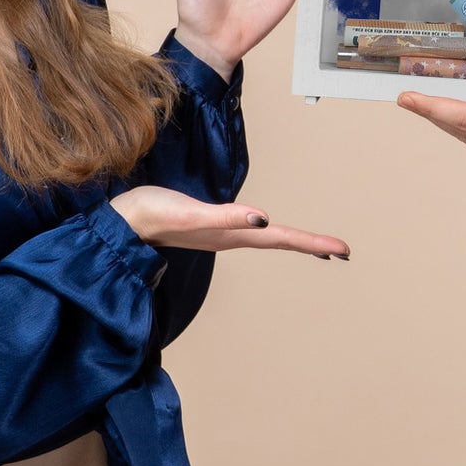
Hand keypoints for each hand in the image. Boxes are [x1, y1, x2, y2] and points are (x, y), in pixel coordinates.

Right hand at [111, 186, 349, 258]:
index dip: (314, 242)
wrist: (121, 223)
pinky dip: (269, 230)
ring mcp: (222, 233)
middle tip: (344, 250)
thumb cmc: (151, 215)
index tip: (344, 249)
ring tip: (319, 246)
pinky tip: (269, 228)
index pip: (282, 238)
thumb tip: (264, 217)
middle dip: (313, 245)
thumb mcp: (189, 215)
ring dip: (294, 240)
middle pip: (281, 240)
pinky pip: (250, 229)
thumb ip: (225, 217)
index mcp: (233, 235)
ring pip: (268, 237)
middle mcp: (232, 236)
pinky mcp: (210, 225)